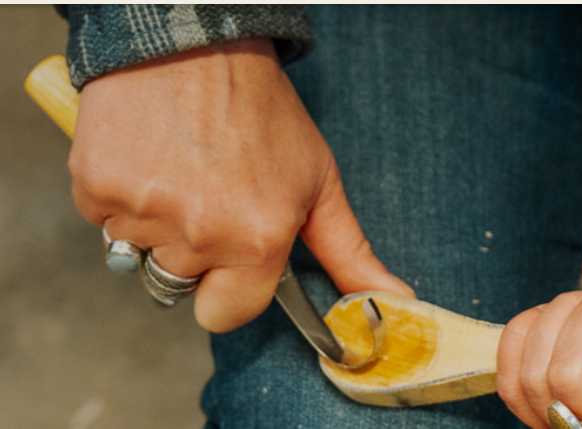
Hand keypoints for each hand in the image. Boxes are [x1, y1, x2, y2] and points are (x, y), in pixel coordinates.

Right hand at [70, 38, 413, 332]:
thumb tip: (392, 300)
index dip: (228, 291)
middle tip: (210, 198)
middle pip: (179, 286)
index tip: (232, 263)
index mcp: (258, 240)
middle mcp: (199, 234)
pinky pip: (105, 220)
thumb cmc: (262, 112)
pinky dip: (122, 196)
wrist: (196, 43)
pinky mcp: (96, 188)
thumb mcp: (319, 182)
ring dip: (157, 224)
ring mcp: (142, 212)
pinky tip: (150, 157)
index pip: (224, 315)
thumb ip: (349, 252)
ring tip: (180, 171)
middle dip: (194, 255)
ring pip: (139, 254)